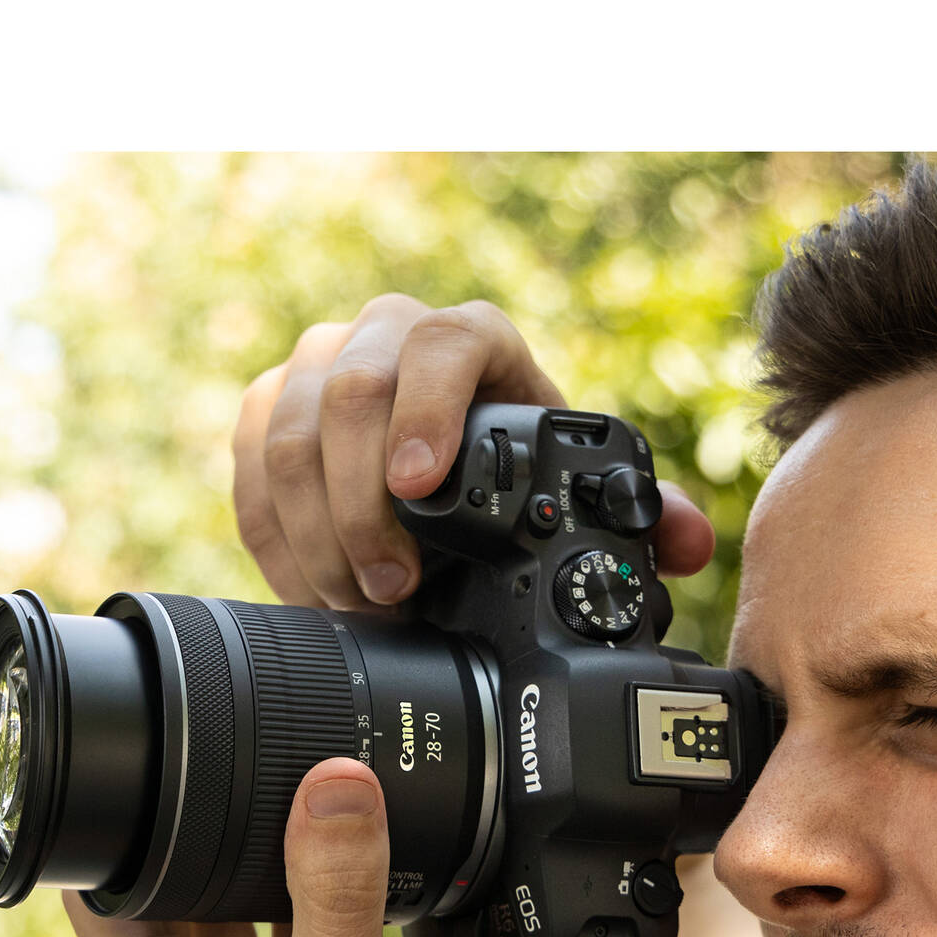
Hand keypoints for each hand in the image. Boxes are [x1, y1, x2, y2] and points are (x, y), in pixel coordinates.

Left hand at [63, 757, 493, 936]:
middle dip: (190, 823)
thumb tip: (333, 784)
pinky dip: (304, 902)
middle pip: (163, 889)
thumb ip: (334, 897)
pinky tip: (347, 868)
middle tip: (231, 751)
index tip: (137, 751)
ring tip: (293, 794)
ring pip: (226, 915)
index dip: (104, 817)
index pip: (96, 889)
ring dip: (249, 860)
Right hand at [234, 294, 717, 608]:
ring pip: (285, 434)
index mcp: (470, 339)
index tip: (420, 487)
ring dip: (316, 532)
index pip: (442, 344)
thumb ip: (639, 514)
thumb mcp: (571, 485)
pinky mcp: (265, 412)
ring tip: (356, 602)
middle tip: (390, 587)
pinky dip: (276, 540)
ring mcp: (314, 368)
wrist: (434, 460)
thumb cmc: (509, 470)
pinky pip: (249, 470)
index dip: (426, 411)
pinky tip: (311, 589)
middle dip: (362, 504)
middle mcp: (384, 335)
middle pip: (347, 393)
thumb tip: (687, 543)